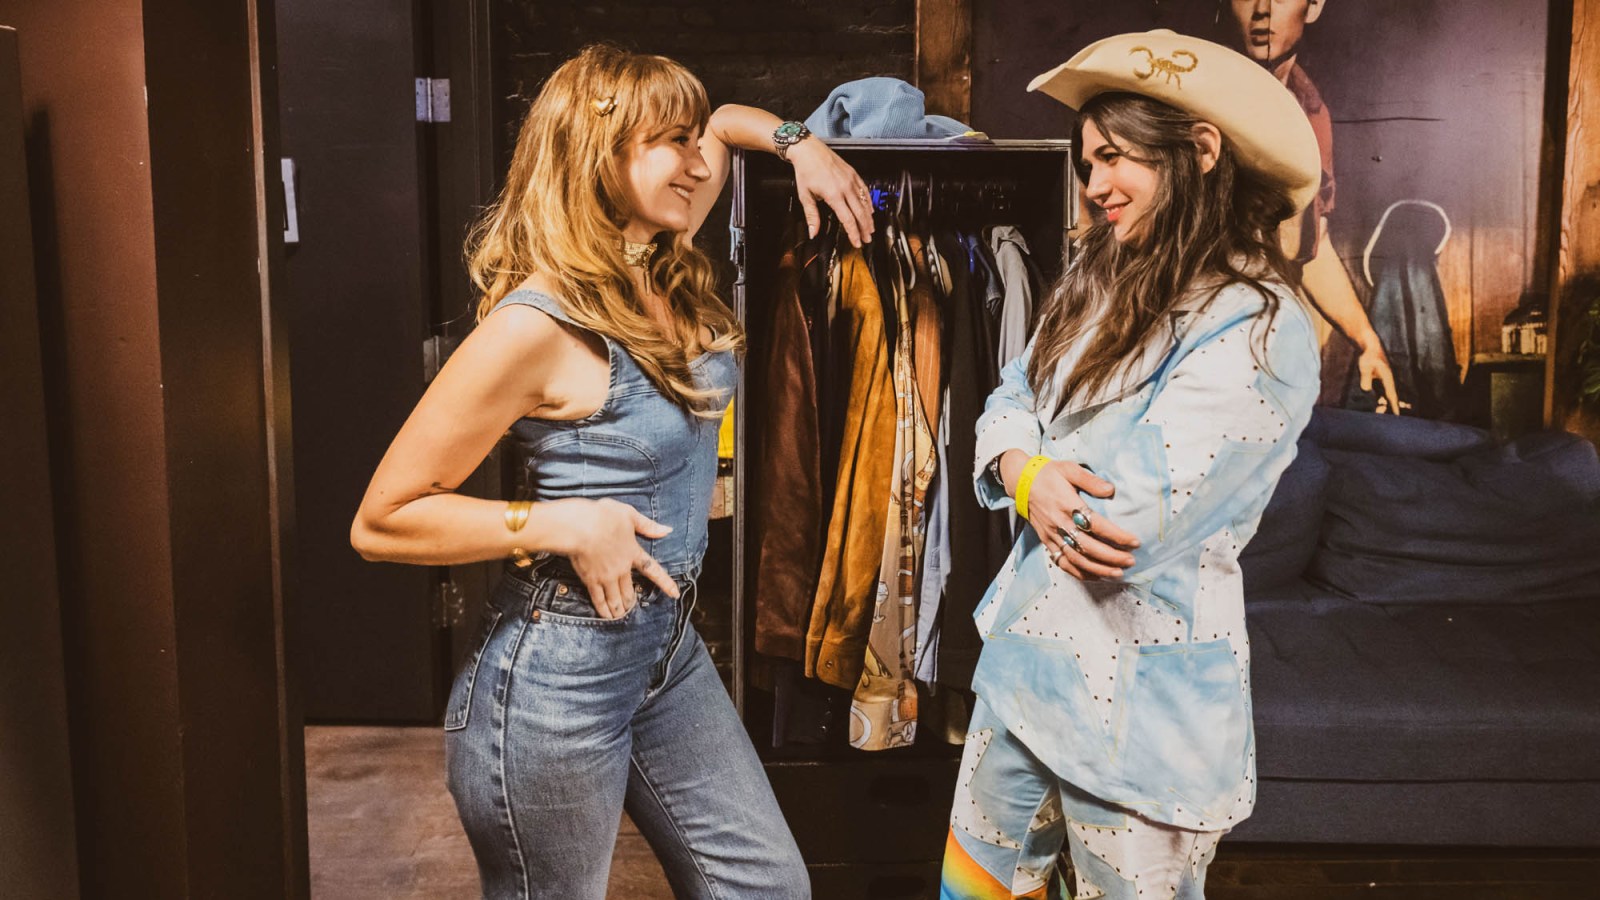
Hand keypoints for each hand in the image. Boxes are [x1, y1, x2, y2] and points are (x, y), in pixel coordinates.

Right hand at [553, 498, 679, 618]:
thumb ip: (647, 525)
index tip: (675, 594)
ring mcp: (606, 576)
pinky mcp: (591, 579)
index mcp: (632, 552)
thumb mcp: (629, 514)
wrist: (581, 526)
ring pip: (615, 597)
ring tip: (620, 617)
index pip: (653, 570)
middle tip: (630, 609)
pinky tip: (605, 616)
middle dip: (630, 600)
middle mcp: (622, 568)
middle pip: (629, 589)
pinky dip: (603, 609)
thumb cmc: (604, 516)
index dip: (665, 582)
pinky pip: (598, 598)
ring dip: (619, 608)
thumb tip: (667, 530)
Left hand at [786, 138, 873, 247]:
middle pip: (860, 213)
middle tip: (867, 239)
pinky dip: (869, 202)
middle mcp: (845, 187)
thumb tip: (813, 233)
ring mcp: (851, 180)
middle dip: (865, 228)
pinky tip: (870, 210)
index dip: (853, 233)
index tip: (857, 243)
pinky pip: (865, 190)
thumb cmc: (806, 171)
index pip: (848, 219)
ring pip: (865, 203)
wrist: (809, 150)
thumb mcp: (805, 196)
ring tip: (871, 229)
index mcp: (833, 194)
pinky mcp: (854, 174)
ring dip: (869, 218)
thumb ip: (811, 216)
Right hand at [1002, 450, 1138, 578]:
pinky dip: (1079, 573)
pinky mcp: (1047, 542)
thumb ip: (1090, 480)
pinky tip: (1095, 576)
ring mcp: (1052, 535)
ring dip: (1098, 569)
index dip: (1116, 536)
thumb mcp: (1069, 468)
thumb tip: (1110, 490)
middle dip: (1112, 557)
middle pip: (1088, 547)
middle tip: (1131, 560)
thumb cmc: (1048, 474)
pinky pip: (1063, 562)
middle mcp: (1059, 523)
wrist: (1021, 482)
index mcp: (1066, 504)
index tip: (1134, 541)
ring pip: (1076, 559)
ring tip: (1117, 572)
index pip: (1095, 525)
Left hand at [1356, 341, 1400, 414]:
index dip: (1394, 406)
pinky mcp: (1378, 380)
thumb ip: (1366, 378)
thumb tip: (1366, 390)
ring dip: (1383, 405)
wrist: (1369, 348)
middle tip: (1383, 418)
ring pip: (1385, 396)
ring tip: (1379, 414)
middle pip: (1389, 398)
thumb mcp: (1365, 367)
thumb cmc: (1368, 357)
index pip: (1392, 396)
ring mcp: (1383, 381)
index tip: (1397, 416)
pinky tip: (1376, 405)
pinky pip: (1380, 393)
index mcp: (1387, 379)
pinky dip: (1379, 399)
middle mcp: (1387, 381)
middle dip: (1388, 408)